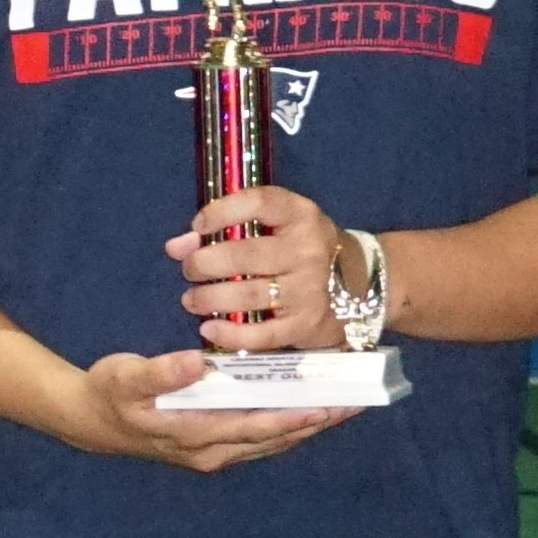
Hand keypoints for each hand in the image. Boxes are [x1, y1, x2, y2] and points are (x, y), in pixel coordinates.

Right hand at [59, 347, 347, 473]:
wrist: (87, 420)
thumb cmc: (109, 393)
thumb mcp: (125, 376)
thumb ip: (160, 371)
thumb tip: (197, 363)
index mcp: (196, 433)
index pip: (256, 426)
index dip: (294, 416)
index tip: (327, 404)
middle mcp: (212, 451)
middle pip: (274, 438)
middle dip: (314, 422)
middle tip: (353, 403)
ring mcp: (213, 453)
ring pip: (270, 442)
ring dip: (305, 427)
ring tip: (340, 408)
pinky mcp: (212, 447)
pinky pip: (259, 439)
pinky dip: (285, 427)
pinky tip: (304, 413)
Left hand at [172, 186, 346, 351]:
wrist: (361, 283)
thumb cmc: (305, 248)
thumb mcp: (280, 226)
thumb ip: (230, 227)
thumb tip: (176, 246)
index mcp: (301, 215)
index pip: (258, 203)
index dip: (221, 211)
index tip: (198, 226)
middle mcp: (308, 250)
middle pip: (244, 255)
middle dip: (204, 263)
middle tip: (189, 270)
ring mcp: (310, 290)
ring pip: (249, 295)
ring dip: (209, 298)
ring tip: (192, 300)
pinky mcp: (306, 325)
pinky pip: (263, 334)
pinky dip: (230, 334)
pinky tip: (209, 329)